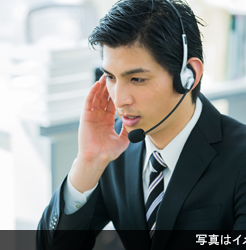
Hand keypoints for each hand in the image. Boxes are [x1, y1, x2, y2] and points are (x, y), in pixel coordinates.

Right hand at [69, 75, 128, 191]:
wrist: (98, 158)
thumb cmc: (109, 152)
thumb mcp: (123, 140)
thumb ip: (128, 131)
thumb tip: (136, 124)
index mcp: (107, 121)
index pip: (111, 105)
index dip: (115, 96)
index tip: (121, 87)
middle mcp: (99, 117)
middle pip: (103, 99)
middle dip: (108, 88)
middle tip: (113, 77)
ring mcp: (92, 116)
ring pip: (96, 98)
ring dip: (100, 87)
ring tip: (105, 76)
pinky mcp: (85, 116)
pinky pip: (88, 102)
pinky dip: (92, 92)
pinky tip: (97, 84)